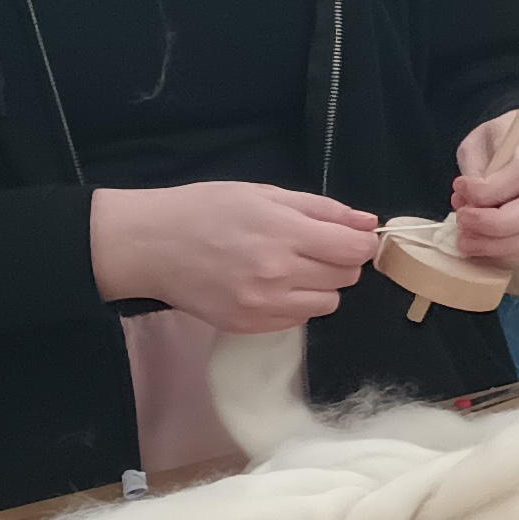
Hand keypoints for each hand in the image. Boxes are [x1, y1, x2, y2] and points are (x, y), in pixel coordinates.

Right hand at [89, 183, 377, 332]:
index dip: (361, 242)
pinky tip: (271, 285)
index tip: (349, 237)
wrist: (149, 245)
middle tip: (313, 248)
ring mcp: (263, 304)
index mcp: (284, 232)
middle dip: (340, 261)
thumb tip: (369, 223)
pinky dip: (296, 304)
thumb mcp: (264, 194)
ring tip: (290, 268)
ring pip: (328, 303)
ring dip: (320, 286)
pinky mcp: (249, 325)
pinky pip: (299, 320)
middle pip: (347, 277)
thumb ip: (323, 209)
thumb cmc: (205, 210)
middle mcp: (278, 273)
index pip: (355, 249)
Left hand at [451, 109, 518, 262]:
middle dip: (493, 225)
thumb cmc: (509, 142)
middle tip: (462, 221)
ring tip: (466, 242)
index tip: (460, 186)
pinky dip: (508, 255)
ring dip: (499, 248)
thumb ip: (474, 167)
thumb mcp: (482, 140)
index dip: (486, 189)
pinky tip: (485, 248)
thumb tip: (468, 203)